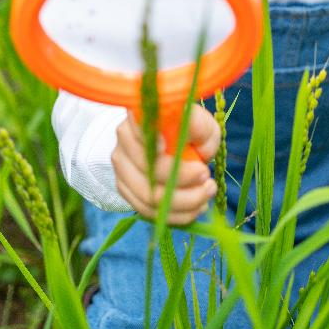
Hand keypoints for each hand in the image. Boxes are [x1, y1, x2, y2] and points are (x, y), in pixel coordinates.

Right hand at [112, 106, 220, 224]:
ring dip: (184, 202)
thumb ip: (199, 129)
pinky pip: (147, 211)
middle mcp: (124, 138)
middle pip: (148, 168)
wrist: (170, 139)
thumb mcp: (199, 121)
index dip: (153, 140)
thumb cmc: (188, 128)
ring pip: (148, 196)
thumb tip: (197, 149)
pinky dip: (175, 215)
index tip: (169, 147)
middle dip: (183, 180)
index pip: (142, 127)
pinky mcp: (124, 188)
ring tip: (207, 193)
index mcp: (140, 113)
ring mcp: (121, 165)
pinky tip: (196, 207)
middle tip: (208, 177)